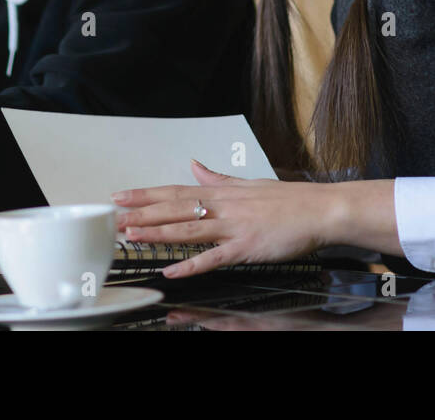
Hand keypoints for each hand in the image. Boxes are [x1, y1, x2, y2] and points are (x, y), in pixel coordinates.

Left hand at [111, 160, 348, 276]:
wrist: (321, 210)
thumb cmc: (289, 200)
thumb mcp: (249, 183)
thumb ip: (218, 177)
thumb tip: (194, 164)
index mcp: (222, 192)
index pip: (175, 190)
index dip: (145, 194)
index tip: (120, 196)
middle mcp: (224, 206)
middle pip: (175, 208)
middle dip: (141, 213)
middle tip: (113, 217)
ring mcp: (234, 226)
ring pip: (188, 229)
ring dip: (157, 233)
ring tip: (131, 236)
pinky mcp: (247, 247)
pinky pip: (214, 257)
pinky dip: (191, 264)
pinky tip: (171, 269)